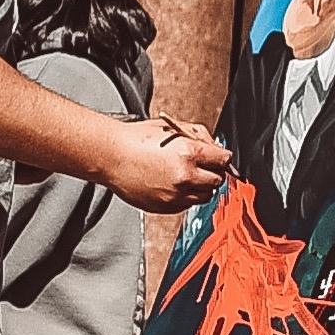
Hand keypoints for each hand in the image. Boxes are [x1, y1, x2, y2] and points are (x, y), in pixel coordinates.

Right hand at [102, 117, 232, 212]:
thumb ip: (200, 137)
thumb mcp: (173, 128)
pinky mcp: (165, 206)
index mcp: (189, 154)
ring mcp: (175, 195)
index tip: (217, 157)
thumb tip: (216, 148)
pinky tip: (173, 184)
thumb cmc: (137, 139)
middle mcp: (184, 177)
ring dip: (201, 186)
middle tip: (202, 165)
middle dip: (212, 172)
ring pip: (205, 196)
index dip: (221, 157)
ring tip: (186, 175)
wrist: (111, 156)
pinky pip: (187, 204)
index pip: (223, 160)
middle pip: (217, 180)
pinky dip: (185, 196)